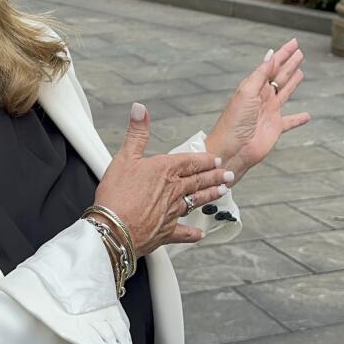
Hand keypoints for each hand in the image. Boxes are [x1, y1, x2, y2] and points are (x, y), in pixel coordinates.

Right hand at [93, 103, 234, 257]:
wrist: (114, 229)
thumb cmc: (117, 195)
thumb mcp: (124, 157)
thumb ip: (136, 132)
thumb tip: (140, 109)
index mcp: (165, 170)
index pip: (191, 161)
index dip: (205, 159)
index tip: (217, 159)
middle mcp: (174, 190)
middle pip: (199, 181)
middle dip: (215, 176)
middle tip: (228, 174)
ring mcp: (172, 212)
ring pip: (196, 202)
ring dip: (210, 196)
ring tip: (222, 192)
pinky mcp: (167, 231)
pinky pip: (183, 232)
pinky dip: (192, 234)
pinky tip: (200, 234)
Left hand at [205, 38, 310, 184]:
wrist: (232, 149)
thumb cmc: (235, 121)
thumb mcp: (247, 92)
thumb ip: (261, 74)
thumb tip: (271, 54)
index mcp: (254, 86)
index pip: (272, 65)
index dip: (283, 53)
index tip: (294, 42)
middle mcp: (262, 97)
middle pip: (279, 76)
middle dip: (289, 63)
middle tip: (299, 52)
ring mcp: (269, 112)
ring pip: (285, 93)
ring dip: (293, 82)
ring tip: (301, 72)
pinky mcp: (275, 128)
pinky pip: (290, 121)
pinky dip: (299, 119)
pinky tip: (307, 116)